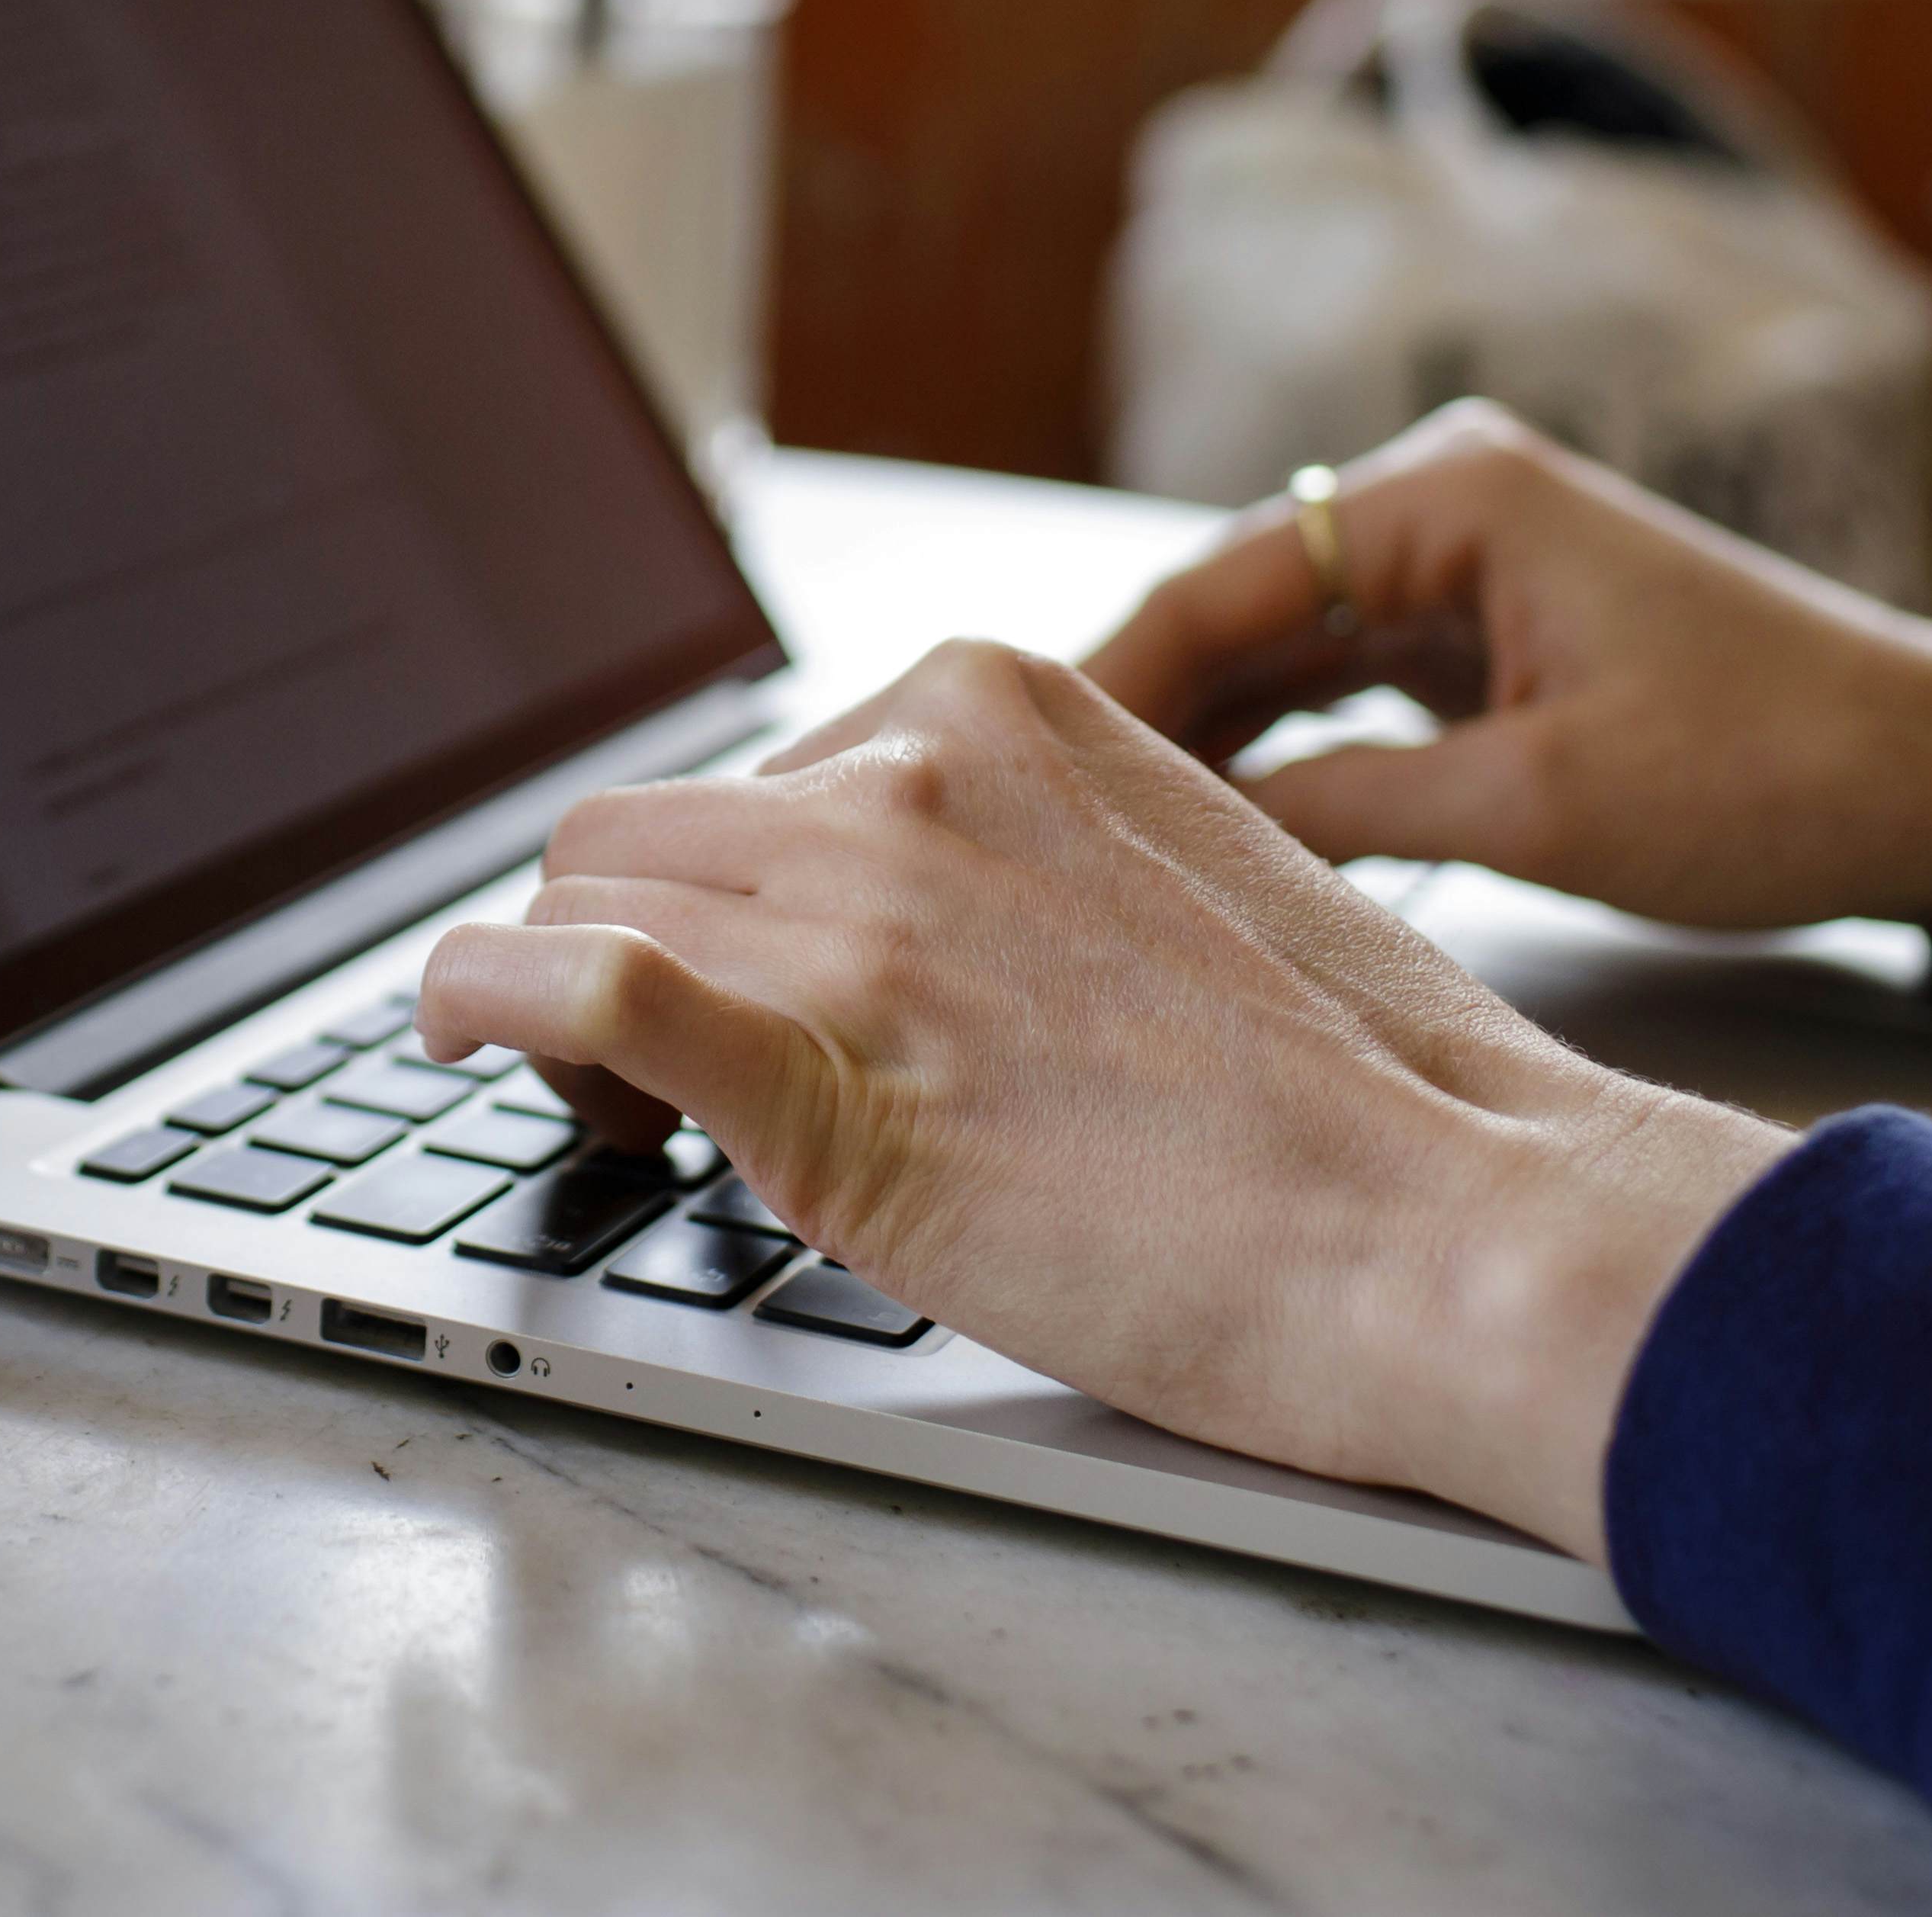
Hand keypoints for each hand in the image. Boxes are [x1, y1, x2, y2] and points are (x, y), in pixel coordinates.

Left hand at [417, 640, 1789, 1561]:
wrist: (1464, 1226)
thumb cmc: (1372, 1097)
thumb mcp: (1183, 874)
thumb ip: (1028, 859)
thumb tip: (922, 917)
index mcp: (1002, 705)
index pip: (759, 766)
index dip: (727, 889)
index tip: (748, 971)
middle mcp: (909, 778)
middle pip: (638, 830)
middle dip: (622, 937)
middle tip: (658, 1069)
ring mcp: (857, 916)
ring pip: (577, 901)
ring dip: (558, 1003)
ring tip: (621, 1115)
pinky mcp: (817, 1076)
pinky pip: (565, 985)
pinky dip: (476, 1007)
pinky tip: (467, 1047)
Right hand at [1083, 402, 1931, 937]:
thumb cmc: (1777, 771)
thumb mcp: (1542, 804)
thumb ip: (1352, 805)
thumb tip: (1195, 832)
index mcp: (1457, 495)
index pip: (1227, 577)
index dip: (1113, 670)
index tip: (1017, 750)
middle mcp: (1448, 500)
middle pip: (1240, 602)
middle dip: (1139, 703)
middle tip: (1030, 804)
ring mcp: (1471, 564)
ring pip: (1284, 646)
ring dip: (1203, 732)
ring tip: (1095, 825)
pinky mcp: (1494, 630)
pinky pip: (1347, 680)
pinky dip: (1284, 747)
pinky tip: (1211, 819)